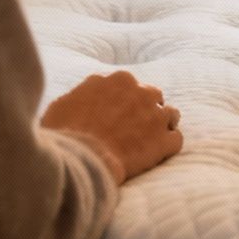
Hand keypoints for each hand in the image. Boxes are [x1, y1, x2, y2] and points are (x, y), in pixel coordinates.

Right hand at [40, 70, 182, 183]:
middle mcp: (141, 91)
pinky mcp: (164, 140)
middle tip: (134, 128)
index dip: (124, 101)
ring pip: (170, 114)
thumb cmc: (65, 133)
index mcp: (118, 80)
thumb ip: (82, 95)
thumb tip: (83, 98)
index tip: (117, 114)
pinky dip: (167, 147)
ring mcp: (156, 115)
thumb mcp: (63, 104)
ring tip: (149, 141)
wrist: (81, 158)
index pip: (128, 85)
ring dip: (161, 126)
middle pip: (153, 96)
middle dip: (146, 110)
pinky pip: (175, 139)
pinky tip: (155, 155)